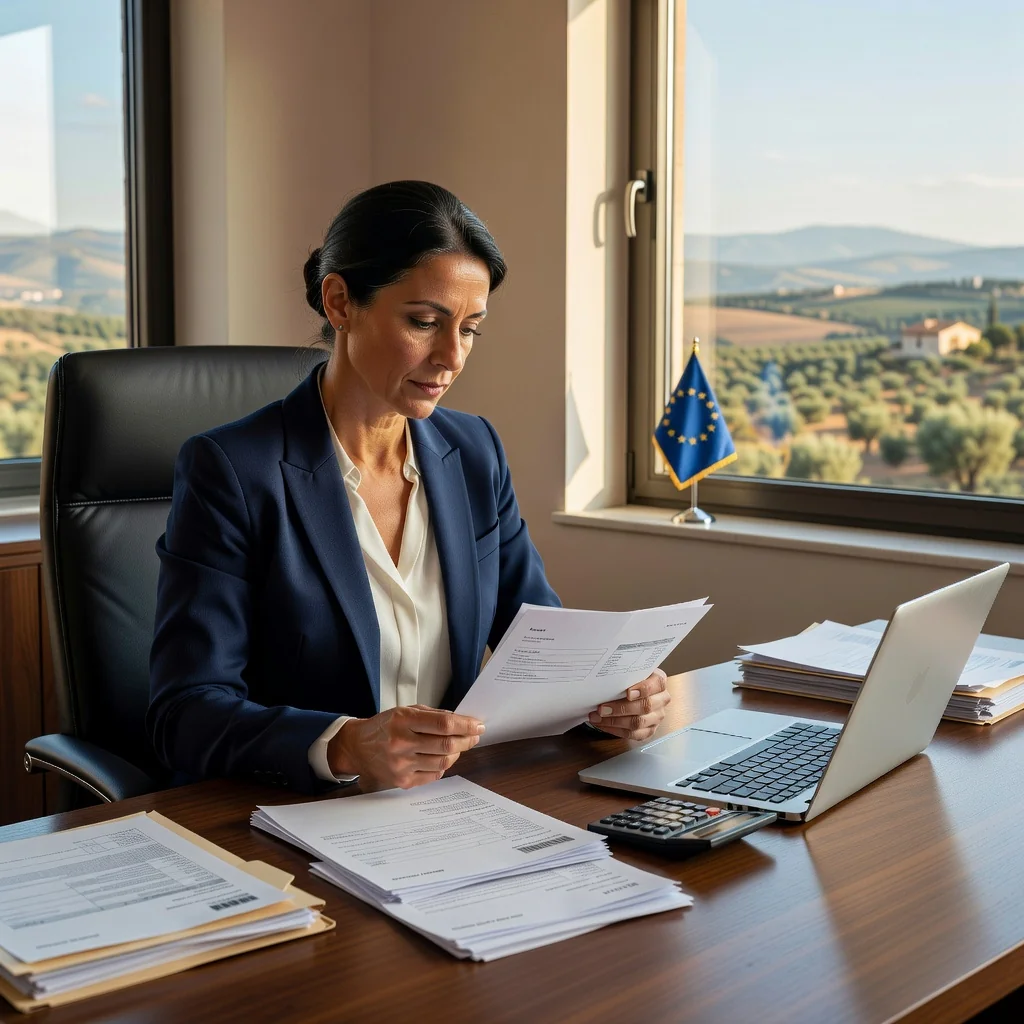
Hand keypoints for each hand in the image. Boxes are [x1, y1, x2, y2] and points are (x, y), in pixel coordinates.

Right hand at [327, 705, 484, 790]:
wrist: (357, 748)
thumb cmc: (383, 727)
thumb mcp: (404, 711)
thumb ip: (432, 715)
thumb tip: (461, 721)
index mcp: (403, 721)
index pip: (443, 724)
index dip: (465, 725)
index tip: (478, 725)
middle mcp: (401, 743)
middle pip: (446, 745)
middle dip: (466, 740)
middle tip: (474, 736)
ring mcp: (401, 765)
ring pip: (443, 762)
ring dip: (457, 753)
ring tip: (460, 746)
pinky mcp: (402, 782)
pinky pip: (434, 776)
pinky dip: (444, 766)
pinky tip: (443, 757)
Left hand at [588, 669, 669, 740]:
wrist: (635, 693)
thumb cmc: (630, 681)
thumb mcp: (630, 673)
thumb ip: (624, 674)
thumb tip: (605, 676)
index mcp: (659, 682)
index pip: (657, 684)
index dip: (644, 689)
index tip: (628, 692)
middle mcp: (662, 700)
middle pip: (645, 706)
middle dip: (621, 708)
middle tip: (601, 708)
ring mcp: (657, 717)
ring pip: (638, 723)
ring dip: (614, 721)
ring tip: (597, 717)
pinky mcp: (649, 730)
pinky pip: (633, 734)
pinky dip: (615, 730)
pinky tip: (603, 725)